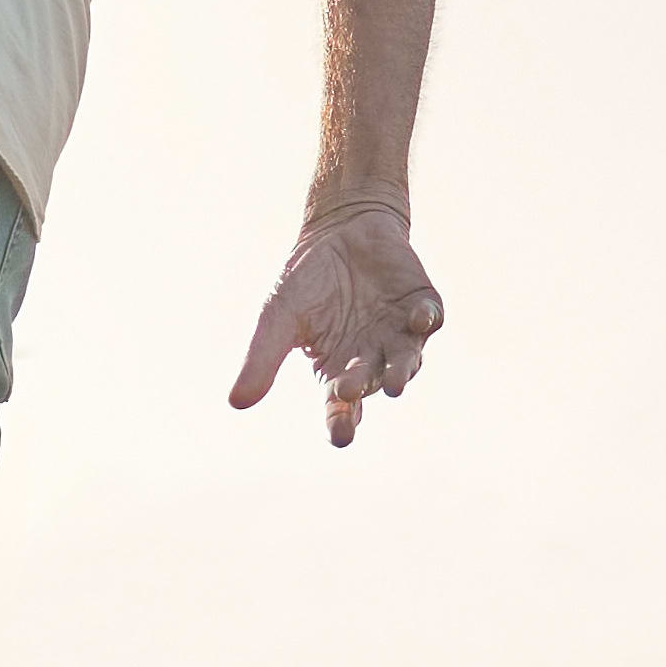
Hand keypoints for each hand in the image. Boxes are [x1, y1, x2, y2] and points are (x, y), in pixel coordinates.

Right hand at [231, 208, 443, 444]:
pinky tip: (417, 319)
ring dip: (402, 369)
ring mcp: (401, 333)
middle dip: (364, 388)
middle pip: (373, 383)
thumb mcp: (277, 319)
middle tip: (350, 391)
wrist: (339, 230)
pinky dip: (425, 320)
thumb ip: (262, 359)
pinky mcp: (422, 305)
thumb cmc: (306, 280)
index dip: (341, 420)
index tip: (340, 436)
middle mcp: (374, 358)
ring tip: (394, 381)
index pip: (341, 405)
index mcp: (339, 370)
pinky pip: (429, 319)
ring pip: (407, 360)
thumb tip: (236, 403)